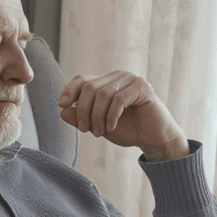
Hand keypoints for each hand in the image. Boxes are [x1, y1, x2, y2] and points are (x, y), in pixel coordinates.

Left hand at [58, 71, 188, 161]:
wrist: (154, 139)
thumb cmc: (128, 130)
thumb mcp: (98, 126)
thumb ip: (80, 118)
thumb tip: (61, 111)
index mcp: (106, 82)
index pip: (82, 79)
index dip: (69, 90)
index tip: (61, 105)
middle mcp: (117, 77)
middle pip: (89, 87)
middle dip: (83, 111)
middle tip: (85, 129)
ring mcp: (130, 80)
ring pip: (103, 94)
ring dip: (97, 116)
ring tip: (99, 132)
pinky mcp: (142, 87)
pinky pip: (119, 99)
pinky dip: (111, 115)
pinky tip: (111, 127)